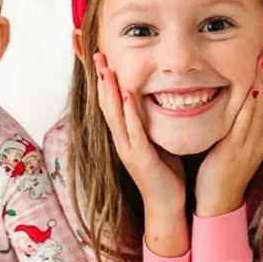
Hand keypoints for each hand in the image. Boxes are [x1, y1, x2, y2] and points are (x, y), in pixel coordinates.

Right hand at [94, 53, 187, 255]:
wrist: (167, 207)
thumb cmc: (165, 175)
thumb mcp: (157, 142)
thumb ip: (152, 123)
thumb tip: (159, 99)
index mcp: (125, 136)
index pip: (110, 102)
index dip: (103, 80)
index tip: (100, 57)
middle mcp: (121, 140)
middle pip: (105, 104)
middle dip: (100, 78)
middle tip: (95, 53)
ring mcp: (128, 149)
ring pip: (114, 114)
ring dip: (108, 90)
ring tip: (105, 68)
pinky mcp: (139, 158)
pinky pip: (133, 131)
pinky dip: (128, 112)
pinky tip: (125, 95)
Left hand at [195, 48, 262, 216]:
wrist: (218, 200)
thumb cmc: (221, 168)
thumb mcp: (234, 139)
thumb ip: (237, 119)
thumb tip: (235, 95)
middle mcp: (262, 135)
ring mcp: (252, 143)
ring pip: (262, 106)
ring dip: (262, 82)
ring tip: (262, 58)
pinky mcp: (239, 150)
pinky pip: (247, 124)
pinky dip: (250, 106)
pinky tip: (250, 90)